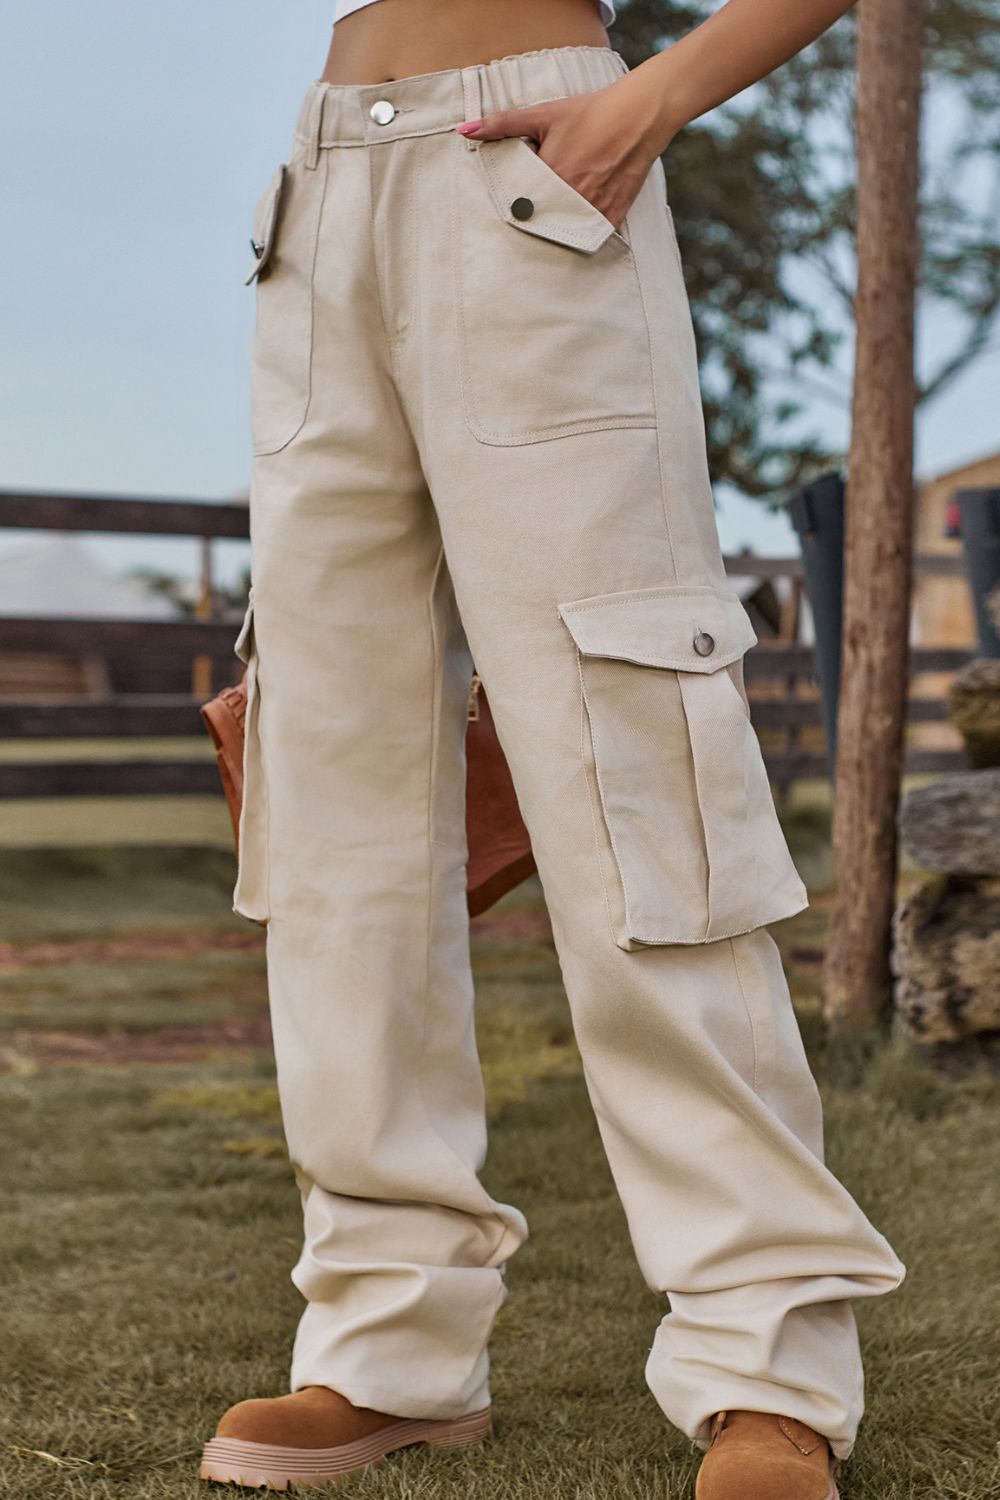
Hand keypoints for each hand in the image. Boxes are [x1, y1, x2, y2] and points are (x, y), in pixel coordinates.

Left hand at [456, 77, 669, 231]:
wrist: (637, 116)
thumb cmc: (588, 113)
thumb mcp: (542, 115)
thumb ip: (501, 125)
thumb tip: (463, 131)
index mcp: (549, 176)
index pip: (519, 205)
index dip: (513, 209)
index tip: (505, 214)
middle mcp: (569, 198)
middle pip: (539, 223)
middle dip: (530, 225)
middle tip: (521, 229)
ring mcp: (592, 210)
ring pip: (563, 233)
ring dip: (552, 232)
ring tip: (544, 231)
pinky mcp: (611, 216)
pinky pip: (588, 236)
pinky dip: (579, 234)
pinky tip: (570, 232)